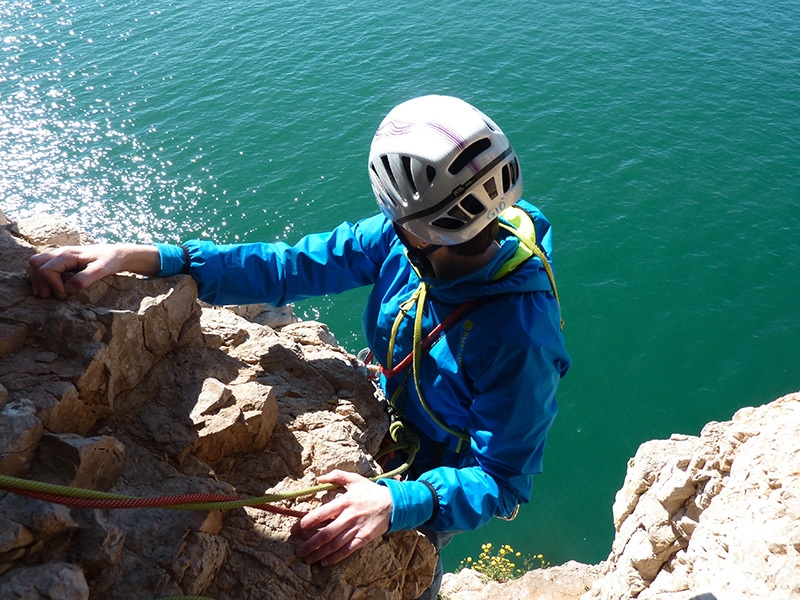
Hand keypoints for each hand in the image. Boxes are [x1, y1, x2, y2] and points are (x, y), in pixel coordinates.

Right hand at [27, 244, 159, 299]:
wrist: (117, 254)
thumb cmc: (110, 261)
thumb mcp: (101, 271)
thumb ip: (85, 279)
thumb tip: (68, 289)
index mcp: (68, 255)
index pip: (46, 269)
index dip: (52, 285)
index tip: (64, 295)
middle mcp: (60, 252)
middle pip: (34, 263)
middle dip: (39, 281)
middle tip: (52, 295)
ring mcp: (58, 255)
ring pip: (34, 263)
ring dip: (37, 279)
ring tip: (49, 293)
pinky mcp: (59, 259)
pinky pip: (39, 265)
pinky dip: (38, 276)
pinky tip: (48, 286)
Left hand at [293, 470, 391, 566]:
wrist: (394, 503)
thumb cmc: (371, 491)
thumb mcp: (354, 479)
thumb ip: (336, 476)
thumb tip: (318, 478)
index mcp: (344, 502)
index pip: (320, 514)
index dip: (305, 523)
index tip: (294, 530)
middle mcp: (348, 516)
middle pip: (325, 533)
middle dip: (310, 544)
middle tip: (298, 551)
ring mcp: (356, 528)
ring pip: (334, 544)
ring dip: (319, 553)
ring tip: (307, 559)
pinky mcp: (364, 538)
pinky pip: (348, 550)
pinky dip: (336, 557)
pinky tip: (325, 562)